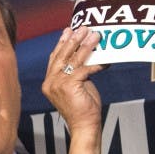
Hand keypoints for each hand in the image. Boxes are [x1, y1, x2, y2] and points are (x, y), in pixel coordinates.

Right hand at [41, 26, 106, 153]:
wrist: (84, 125)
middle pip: (62, 55)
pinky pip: (84, 70)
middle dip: (73, 40)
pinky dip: (96, 63)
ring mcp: (57, 84)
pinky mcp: (68, 86)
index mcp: (49, 82)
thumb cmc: (83, 108)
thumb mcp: (77, 86)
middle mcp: (50, 82)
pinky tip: (106, 59)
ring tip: (94, 35)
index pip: (54, 58)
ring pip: (72, 60)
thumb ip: (77, 72)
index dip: (61, 43)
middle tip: (83, 28)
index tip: (68, 31)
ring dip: (85, 45)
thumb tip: (87, 55)